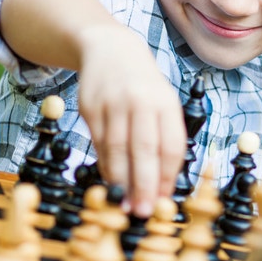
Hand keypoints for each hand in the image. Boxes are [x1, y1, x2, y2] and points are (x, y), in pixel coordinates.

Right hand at [75, 24, 184, 217]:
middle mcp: (140, 101)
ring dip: (121, 180)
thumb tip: (162, 185)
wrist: (110, 49)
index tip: (163, 201)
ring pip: (117, 149)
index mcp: (165, 102)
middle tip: (143, 211)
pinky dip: (106, 165)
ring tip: (125, 203)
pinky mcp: (90, 107)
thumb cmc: (144, 86)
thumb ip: (164, 139)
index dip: (167, 176)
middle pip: (144, 149)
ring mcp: (113, 103)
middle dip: (144, 184)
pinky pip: (99, 143)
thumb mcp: (163, 103)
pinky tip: (111, 181)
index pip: (170, 145)